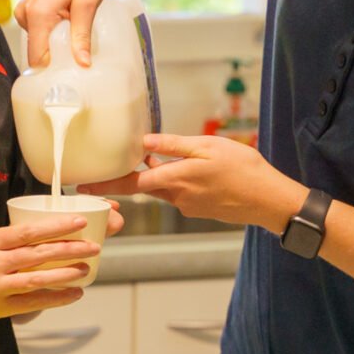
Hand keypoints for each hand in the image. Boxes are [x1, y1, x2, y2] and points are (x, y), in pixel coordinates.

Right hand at [0, 216, 100, 325]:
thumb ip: (5, 244)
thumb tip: (38, 238)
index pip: (29, 231)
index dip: (56, 226)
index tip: (79, 222)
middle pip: (38, 253)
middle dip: (69, 249)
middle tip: (93, 246)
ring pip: (37, 278)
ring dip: (65, 273)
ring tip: (86, 269)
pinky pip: (32, 302)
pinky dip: (55, 298)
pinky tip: (73, 294)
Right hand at [15, 0, 107, 66]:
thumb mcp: (88, 0)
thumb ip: (82, 33)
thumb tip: (82, 64)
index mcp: (37, 15)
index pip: (37, 59)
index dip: (53, 72)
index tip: (72, 77)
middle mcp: (24, 14)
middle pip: (38, 52)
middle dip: (58, 57)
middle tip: (82, 56)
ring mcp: (24, 10)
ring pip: (39, 41)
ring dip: (57, 42)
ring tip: (78, 34)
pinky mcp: (28, 7)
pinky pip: (38, 30)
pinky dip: (53, 32)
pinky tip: (70, 24)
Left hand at [80, 135, 306, 232]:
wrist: (269, 200)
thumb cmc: (244, 169)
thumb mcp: (208, 147)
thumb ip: (174, 146)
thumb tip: (144, 143)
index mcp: (176, 180)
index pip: (132, 184)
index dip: (107, 184)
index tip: (84, 186)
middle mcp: (178, 198)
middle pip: (144, 187)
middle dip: (130, 177)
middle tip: (113, 166)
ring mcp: (189, 206)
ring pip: (163, 189)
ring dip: (158, 176)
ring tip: (163, 158)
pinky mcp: (200, 210)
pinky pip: (179, 194)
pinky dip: (177, 181)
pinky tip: (193, 170)